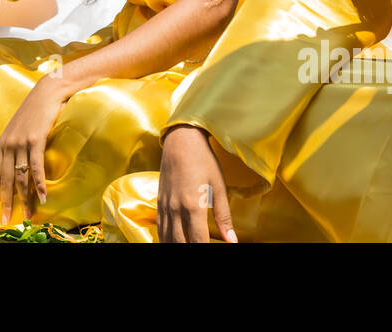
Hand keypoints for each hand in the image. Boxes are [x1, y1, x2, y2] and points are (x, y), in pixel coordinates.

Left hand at [0, 74, 65, 224]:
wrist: (47, 91)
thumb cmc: (35, 111)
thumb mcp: (19, 129)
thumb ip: (15, 145)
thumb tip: (16, 165)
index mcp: (2, 143)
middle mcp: (8, 144)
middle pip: (4, 179)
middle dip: (4, 202)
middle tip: (4, 220)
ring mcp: (21, 142)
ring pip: (20, 176)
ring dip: (24, 199)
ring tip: (27, 216)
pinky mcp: (35, 139)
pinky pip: (35, 166)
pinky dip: (38, 183)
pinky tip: (42, 196)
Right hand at [158, 125, 235, 242]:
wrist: (181, 139)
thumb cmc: (204, 160)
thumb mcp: (219, 186)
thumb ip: (224, 216)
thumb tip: (232, 240)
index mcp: (193, 205)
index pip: (199, 241)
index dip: (205, 251)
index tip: (212, 253)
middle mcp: (176, 208)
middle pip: (181, 243)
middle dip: (189, 251)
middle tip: (200, 252)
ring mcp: (165, 205)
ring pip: (167, 238)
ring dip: (176, 247)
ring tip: (186, 249)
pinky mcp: (159, 201)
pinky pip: (160, 228)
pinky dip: (165, 240)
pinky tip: (171, 243)